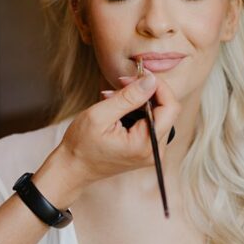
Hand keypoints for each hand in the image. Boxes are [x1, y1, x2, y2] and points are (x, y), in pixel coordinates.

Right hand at [38, 70, 179, 202]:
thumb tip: (151, 80)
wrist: (72, 169)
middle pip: (166, 110)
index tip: (139, 74)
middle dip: (145, 92)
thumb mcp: (100, 115)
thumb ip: (128, 97)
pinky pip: (150, 122)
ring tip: (112, 97)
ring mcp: (153, 151)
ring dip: (138, 100)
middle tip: (121, 83)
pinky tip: (116, 108)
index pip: (171, 107)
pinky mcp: (147, 149)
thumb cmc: (80, 145)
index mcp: (146, 144)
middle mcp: (156, 151)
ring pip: (158, 114)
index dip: (159, 86)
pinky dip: (136, 111)